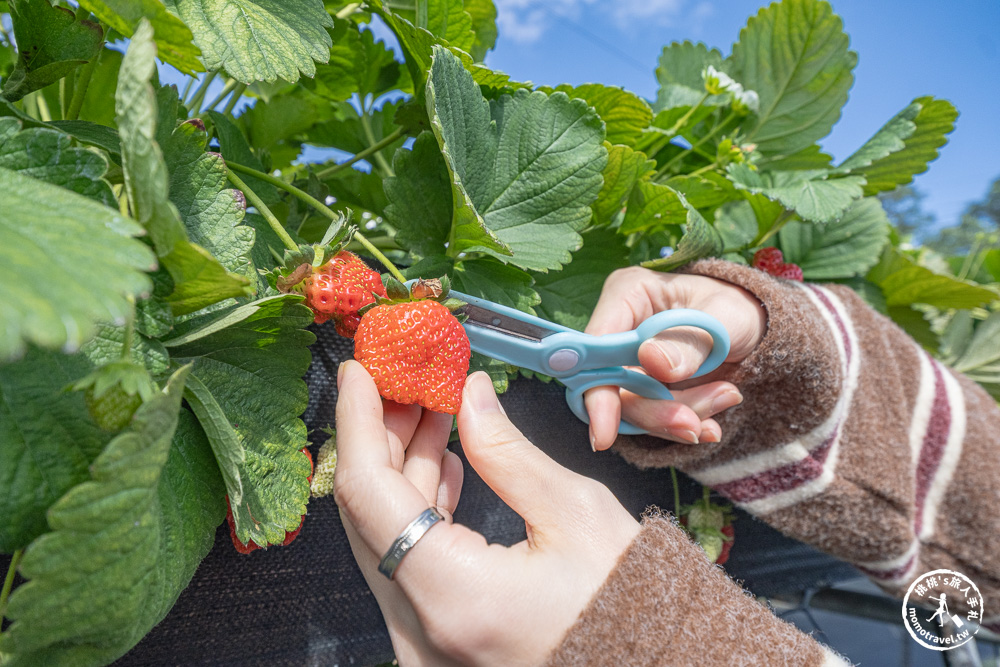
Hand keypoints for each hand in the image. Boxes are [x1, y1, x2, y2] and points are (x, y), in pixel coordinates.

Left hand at [334, 362, 639, 666]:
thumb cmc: (634, 605)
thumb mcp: (577, 514)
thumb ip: (507, 451)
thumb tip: (468, 394)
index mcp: (454, 597)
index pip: (369, 492)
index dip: (358, 421)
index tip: (359, 370)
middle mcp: (420, 632)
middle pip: (368, 515)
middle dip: (380, 438)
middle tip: (401, 381)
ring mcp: (423, 646)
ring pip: (386, 539)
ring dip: (402, 470)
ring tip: (430, 411)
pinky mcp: (437, 646)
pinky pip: (408, 568)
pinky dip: (419, 512)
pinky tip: (443, 466)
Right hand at [585, 267, 766, 450]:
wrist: (754, 330)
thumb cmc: (737, 309)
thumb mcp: (725, 318)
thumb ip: (689, 341)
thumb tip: (651, 361)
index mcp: (627, 295)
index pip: (596, 346)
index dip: (597, 391)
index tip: (603, 434)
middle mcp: (619, 328)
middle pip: (611, 386)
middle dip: (653, 412)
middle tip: (694, 425)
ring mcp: (629, 361)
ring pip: (635, 408)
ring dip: (679, 416)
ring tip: (725, 397)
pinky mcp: (643, 387)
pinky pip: (652, 417)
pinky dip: (683, 424)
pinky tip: (711, 424)